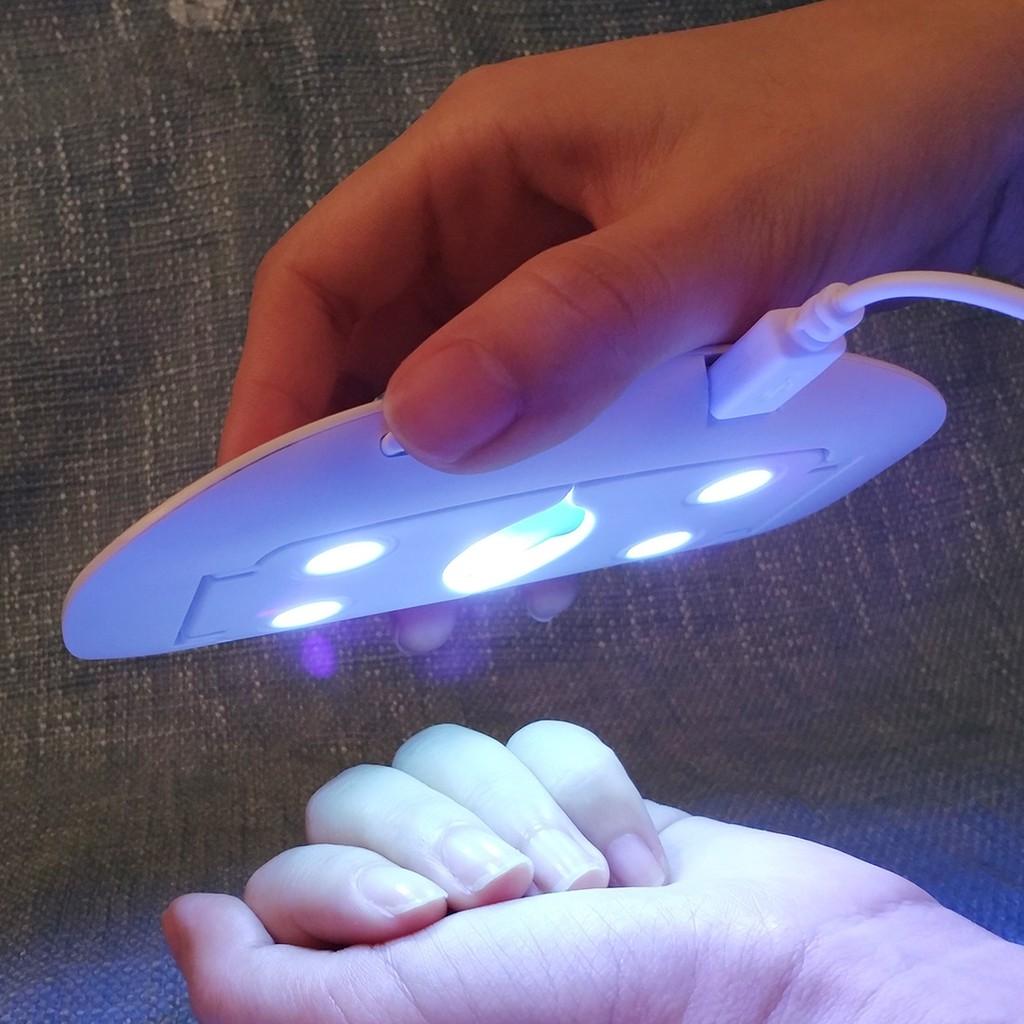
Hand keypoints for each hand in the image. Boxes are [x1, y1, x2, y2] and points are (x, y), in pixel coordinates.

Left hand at [165, 721, 1023, 1023]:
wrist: (783, 974)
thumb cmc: (613, 1012)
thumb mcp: (408, 1016)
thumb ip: (273, 990)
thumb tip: (185, 919)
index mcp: (377, 973)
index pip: (291, 872)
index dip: (348, 881)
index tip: (425, 925)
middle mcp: (432, 910)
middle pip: (368, 792)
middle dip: (451, 837)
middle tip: (522, 904)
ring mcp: (506, 842)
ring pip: (451, 752)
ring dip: (529, 818)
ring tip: (594, 891)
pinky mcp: (573, 797)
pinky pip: (537, 735)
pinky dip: (591, 791)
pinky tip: (637, 862)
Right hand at [219, 0, 1023, 650]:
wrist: (967, 123)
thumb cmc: (847, 134)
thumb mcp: (713, 236)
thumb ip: (571, 327)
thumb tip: (423, 430)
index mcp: (483, 162)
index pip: (321, 280)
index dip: (272, 394)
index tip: (253, 506)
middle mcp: (495, 223)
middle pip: (373, 352)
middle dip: (348, 469)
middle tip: (345, 587)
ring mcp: (548, 283)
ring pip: (449, 397)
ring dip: (432, 493)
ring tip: (429, 597)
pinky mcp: (601, 335)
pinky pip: (526, 417)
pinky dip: (512, 485)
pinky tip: (521, 548)